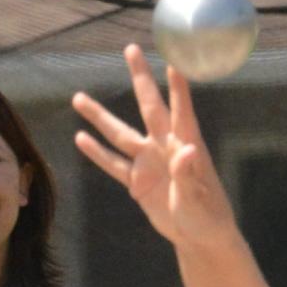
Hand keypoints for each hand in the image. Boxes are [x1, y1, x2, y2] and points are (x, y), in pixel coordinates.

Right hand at [72, 45, 236, 248]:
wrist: (200, 238)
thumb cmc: (208, 217)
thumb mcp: (197, 199)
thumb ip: (188, 174)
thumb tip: (186, 149)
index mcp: (187, 147)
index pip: (181, 111)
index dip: (178, 87)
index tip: (174, 59)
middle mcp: (165, 147)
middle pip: (149, 107)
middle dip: (140, 79)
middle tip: (131, 49)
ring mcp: (149, 162)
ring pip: (120, 134)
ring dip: (99, 117)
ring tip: (78, 98)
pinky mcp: (138, 181)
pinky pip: (114, 164)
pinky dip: (97, 154)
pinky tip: (80, 138)